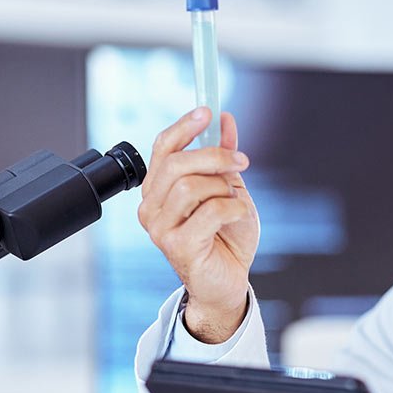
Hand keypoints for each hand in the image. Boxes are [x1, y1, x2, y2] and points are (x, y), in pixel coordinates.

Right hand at [137, 106, 260, 342]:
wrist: (229, 281)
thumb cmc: (224, 238)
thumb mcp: (228, 188)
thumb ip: (222, 156)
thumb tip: (225, 121)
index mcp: (158, 189)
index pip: (162, 148)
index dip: (184, 127)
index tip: (207, 111)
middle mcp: (152, 208)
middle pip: (175, 164)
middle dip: (213, 156)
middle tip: (240, 160)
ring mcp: (160, 229)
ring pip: (190, 187)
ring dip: (222, 187)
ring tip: (235, 198)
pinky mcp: (178, 247)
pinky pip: (209, 212)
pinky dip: (233, 208)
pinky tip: (238, 216)